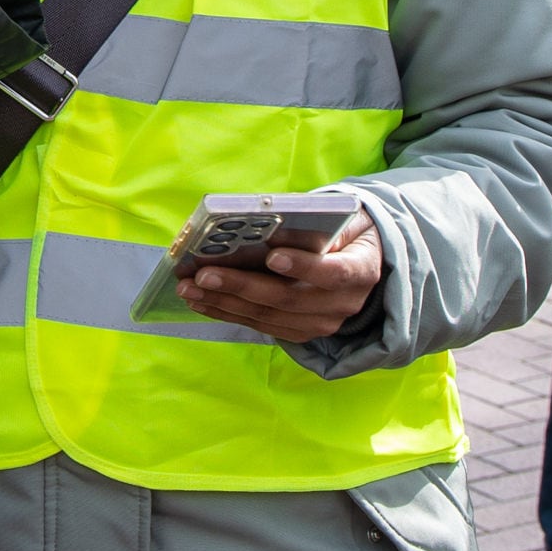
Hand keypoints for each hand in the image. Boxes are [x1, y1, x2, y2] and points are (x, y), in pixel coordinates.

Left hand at [180, 212, 383, 344]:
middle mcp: (344, 304)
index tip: (271, 256)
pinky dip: (227, 312)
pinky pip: (259, 325)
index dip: (303, 266)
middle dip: (242, 286)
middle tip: (203, 274)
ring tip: (190, 288)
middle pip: (289, 298)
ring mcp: (321, 323)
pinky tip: (201, 300)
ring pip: (268, 316)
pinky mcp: (299, 332)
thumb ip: (315, 222)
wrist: (361, 261)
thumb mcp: (344, 218)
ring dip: (224, 302)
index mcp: (361, 270)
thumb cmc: (346, 231)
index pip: (333, 273)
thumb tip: (267, 224)